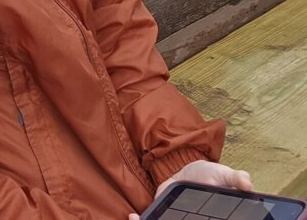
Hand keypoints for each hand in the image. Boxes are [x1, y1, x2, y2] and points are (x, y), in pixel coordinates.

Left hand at [126, 161, 252, 219]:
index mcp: (210, 216)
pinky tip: (133, 217)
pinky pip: (153, 219)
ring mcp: (177, 218)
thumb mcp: (225, 174)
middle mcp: (193, 219)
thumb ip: (237, 178)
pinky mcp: (163, 212)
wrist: (189, 167)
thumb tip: (248, 184)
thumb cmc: (211, 175)